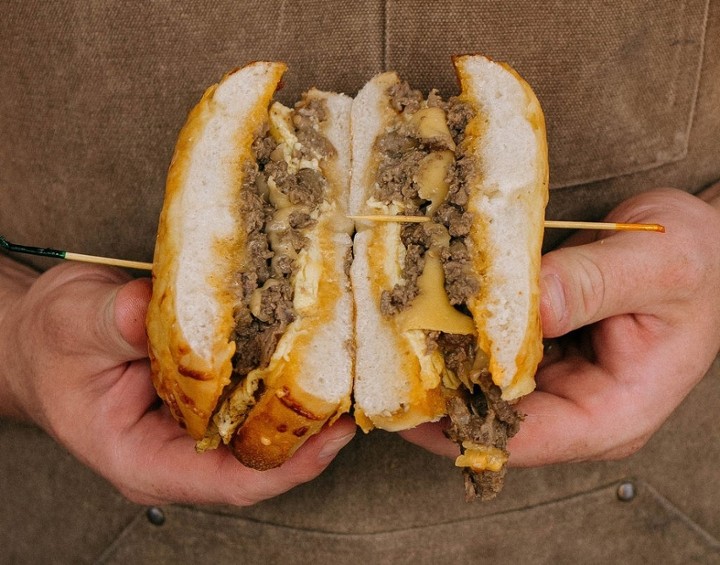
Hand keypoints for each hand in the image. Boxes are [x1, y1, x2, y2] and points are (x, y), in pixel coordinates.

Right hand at [0, 262, 354, 505]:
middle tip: (354, 392)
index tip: (330, 436)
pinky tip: (311, 352)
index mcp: (142, 459)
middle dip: (309, 433)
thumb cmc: (50, 345)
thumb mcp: (72, 325)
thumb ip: (114, 322)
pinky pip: (254, 397)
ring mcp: (195, 425)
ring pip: (262, 431)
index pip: (227, 483)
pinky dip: (283, 378)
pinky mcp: (208, 395)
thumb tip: (150, 312)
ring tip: (346, 372)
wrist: (43, 338)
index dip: (287, 466)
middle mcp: (177, 450)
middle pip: (259, 461)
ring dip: (304, 406)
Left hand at [401, 187, 719, 465]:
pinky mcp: (545, 357)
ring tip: (398, 337)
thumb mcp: (656, 264)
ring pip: (487, 392)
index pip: (523, 440)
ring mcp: (560, 385)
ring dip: (445, 366)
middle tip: (386, 361)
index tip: (407, 401)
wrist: (705, 246)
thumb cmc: (695, 261)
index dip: (458, 426)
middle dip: (441, 395)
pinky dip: (463, 342)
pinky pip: (493, 360)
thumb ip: (590, 283)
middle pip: (494, 421)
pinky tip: (431, 316)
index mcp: (614, 413)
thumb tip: (525, 306)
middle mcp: (580, 410)